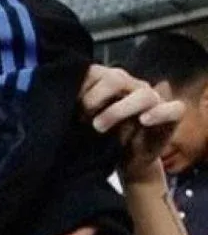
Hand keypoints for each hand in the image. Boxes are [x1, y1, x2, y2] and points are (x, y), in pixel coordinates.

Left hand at [80, 65, 183, 180]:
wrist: (125, 161)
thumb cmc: (103, 139)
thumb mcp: (84, 122)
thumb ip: (77, 108)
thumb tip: (60, 99)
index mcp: (111, 83)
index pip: (96, 72)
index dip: (81, 88)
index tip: (69, 107)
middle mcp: (133, 87)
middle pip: (117, 79)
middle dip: (95, 98)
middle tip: (84, 119)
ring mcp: (154, 100)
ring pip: (143, 94)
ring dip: (119, 110)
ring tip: (99, 127)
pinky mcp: (171, 116)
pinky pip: (174, 109)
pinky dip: (158, 113)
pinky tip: (143, 120)